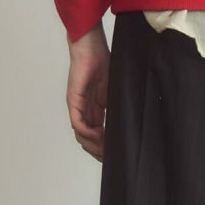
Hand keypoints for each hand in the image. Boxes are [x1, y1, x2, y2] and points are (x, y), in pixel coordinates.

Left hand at [66, 23, 109, 160]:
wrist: (92, 46)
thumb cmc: (104, 63)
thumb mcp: (116, 93)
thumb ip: (119, 108)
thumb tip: (130, 125)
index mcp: (94, 110)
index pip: (96, 135)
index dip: (103, 147)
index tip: (114, 155)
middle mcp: (85, 111)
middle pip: (87, 140)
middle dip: (98, 151)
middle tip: (109, 159)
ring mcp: (78, 106)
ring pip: (81, 135)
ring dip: (92, 145)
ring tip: (104, 149)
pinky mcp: (74, 101)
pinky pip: (78, 124)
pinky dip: (87, 133)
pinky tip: (98, 136)